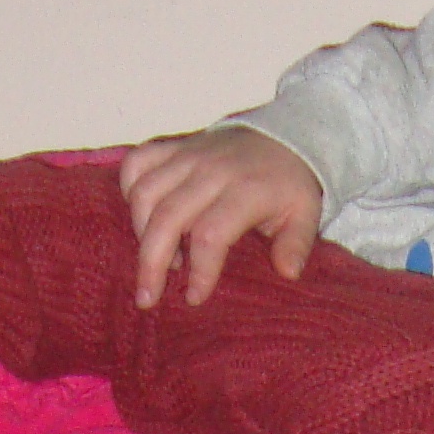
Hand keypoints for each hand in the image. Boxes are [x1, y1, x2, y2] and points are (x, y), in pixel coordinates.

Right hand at [114, 125, 323, 307]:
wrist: (281, 135)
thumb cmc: (287, 185)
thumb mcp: (305, 213)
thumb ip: (297, 243)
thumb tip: (288, 272)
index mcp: (245, 190)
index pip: (210, 234)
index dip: (199, 270)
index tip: (195, 298)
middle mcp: (210, 171)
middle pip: (167, 218)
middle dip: (152, 263)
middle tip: (148, 298)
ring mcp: (187, 156)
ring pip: (145, 193)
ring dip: (141, 233)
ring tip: (157, 262)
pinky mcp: (172, 147)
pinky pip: (136, 163)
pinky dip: (129, 190)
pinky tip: (142, 218)